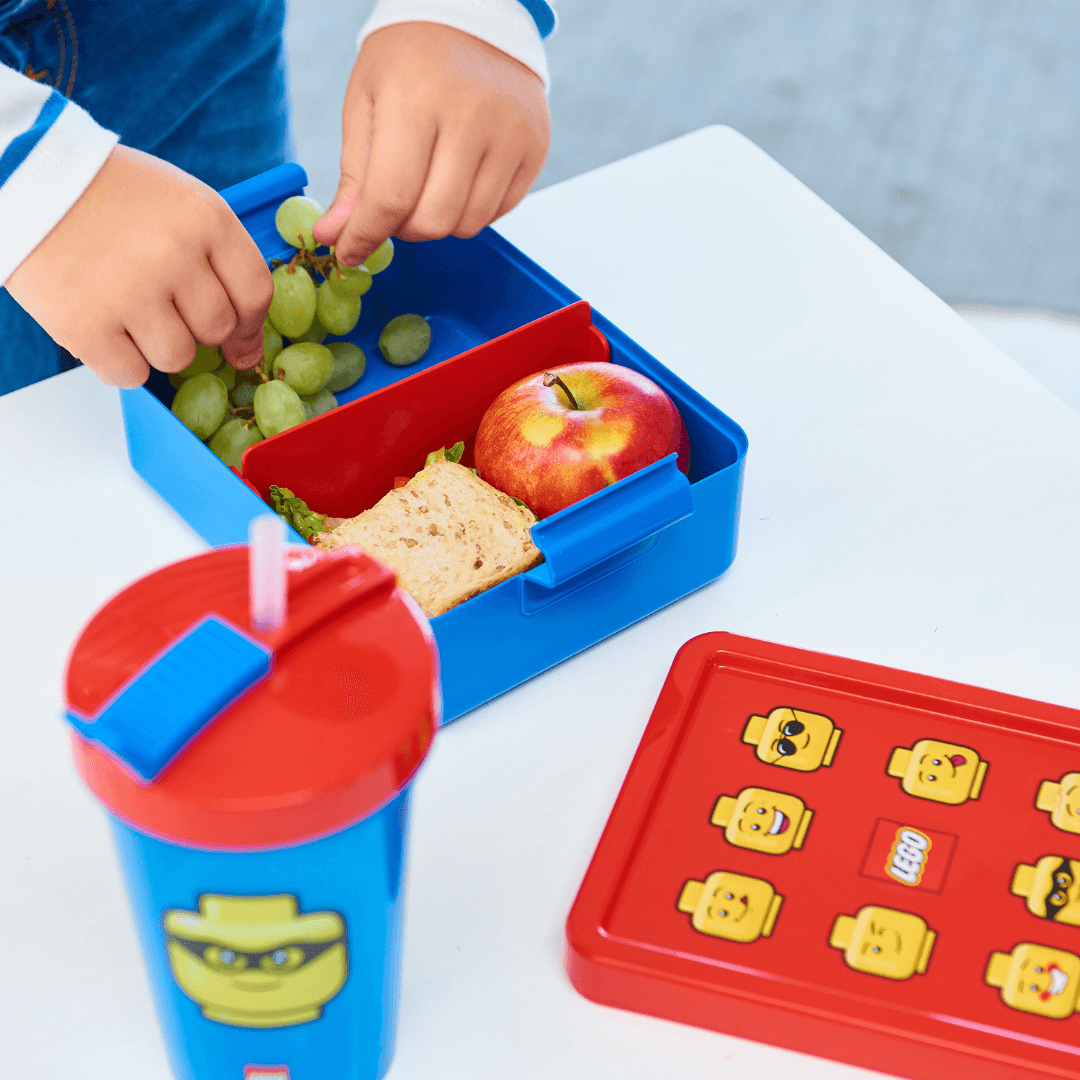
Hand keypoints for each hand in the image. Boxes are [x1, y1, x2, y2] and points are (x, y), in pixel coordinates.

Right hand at [6, 145, 272, 386]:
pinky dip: (119, 362)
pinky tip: (104, 326)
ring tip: (127, 308)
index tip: (241, 342)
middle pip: (217, 330)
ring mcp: (128, 290)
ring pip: (176, 357)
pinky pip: (130, 375)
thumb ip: (222, 261)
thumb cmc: (109, 195)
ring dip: (156, 346)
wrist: (26, 176)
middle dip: (195, 328)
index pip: (255, 294)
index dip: (251, 326)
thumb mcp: (181, 203)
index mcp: (205, 218)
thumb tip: (246, 346)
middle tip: (160, 304)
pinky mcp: (84, 323)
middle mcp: (172, 254)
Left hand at [312, 22, 549, 265]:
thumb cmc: (409, 59)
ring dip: (438, 220)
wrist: (474, 17)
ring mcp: (511, 134)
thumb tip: (334, 237)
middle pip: (432, 221)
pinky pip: (496, 212)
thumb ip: (353, 177)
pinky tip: (459, 175)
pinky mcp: (535, 148)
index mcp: (417, 99)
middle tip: (393, 207)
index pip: (390, 197)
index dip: (364, 236)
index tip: (348, 252)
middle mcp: (471, 117)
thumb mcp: (366, 103)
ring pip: (466, 225)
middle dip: (403, 229)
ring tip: (428, 184)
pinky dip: (469, 209)